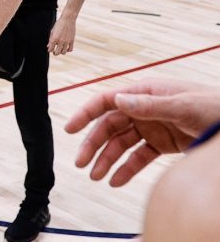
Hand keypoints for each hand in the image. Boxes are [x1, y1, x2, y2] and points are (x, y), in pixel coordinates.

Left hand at [48, 15, 75, 54]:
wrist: (68, 19)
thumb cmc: (59, 24)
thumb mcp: (52, 31)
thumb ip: (50, 39)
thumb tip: (48, 46)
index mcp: (54, 38)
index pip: (50, 49)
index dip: (50, 50)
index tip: (50, 49)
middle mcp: (60, 41)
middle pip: (57, 52)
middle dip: (55, 53)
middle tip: (54, 52)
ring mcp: (67, 41)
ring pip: (64, 52)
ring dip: (61, 52)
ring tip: (60, 49)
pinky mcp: (72, 41)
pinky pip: (70, 49)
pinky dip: (68, 50)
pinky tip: (66, 48)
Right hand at [64, 79, 219, 185]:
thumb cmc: (214, 107)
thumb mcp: (183, 105)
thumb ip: (150, 104)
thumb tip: (117, 100)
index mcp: (144, 92)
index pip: (107, 101)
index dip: (86, 114)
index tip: (69, 129)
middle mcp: (143, 108)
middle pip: (110, 126)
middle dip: (94, 144)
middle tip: (81, 163)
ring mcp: (152, 126)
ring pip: (121, 144)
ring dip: (107, 159)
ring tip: (96, 177)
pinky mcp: (162, 144)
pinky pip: (139, 157)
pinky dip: (127, 169)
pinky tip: (116, 181)